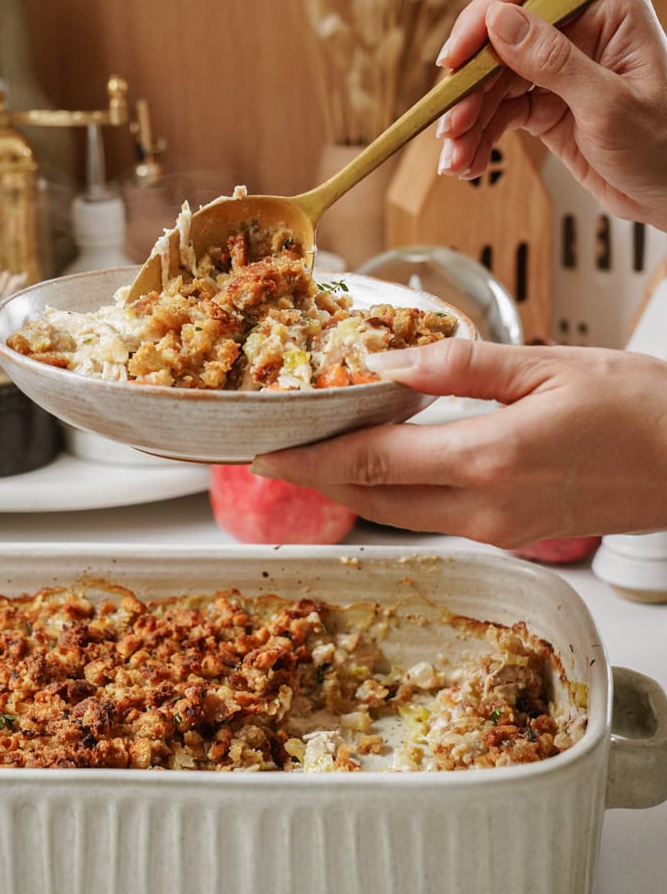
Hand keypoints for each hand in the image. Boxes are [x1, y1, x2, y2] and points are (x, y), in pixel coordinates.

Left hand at [250, 340, 666, 547]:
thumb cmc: (640, 409)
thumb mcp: (547, 365)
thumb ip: (461, 365)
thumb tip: (388, 361)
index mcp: (490, 459)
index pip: (372, 463)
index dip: (310, 458)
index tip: (264, 448)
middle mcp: (486, 508)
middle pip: (374, 500)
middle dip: (319, 478)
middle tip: (278, 450)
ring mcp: (499, 528)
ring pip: (400, 514)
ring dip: (354, 487)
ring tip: (320, 452)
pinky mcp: (513, 533)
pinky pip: (435, 516)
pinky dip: (397, 492)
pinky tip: (388, 463)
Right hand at [435, 0, 666, 228]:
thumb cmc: (664, 146)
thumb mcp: (608, 105)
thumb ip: (554, 62)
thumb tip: (499, 21)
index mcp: (605, 7)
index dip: (483, 20)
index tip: (454, 60)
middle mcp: (577, 29)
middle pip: (499, 42)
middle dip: (469, 88)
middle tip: (450, 126)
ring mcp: (557, 68)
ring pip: (492, 83)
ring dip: (467, 122)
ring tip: (454, 160)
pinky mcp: (544, 104)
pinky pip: (498, 114)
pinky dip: (479, 138)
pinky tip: (468, 162)